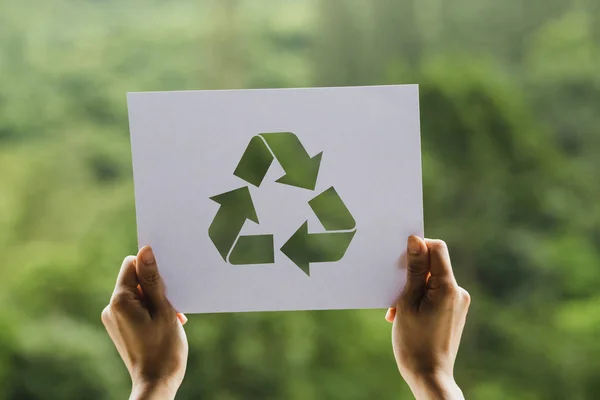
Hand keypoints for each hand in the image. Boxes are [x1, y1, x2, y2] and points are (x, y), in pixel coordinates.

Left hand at [101, 246, 187, 399]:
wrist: (156, 383)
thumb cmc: (164, 348)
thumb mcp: (163, 309)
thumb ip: (152, 279)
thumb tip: (145, 250)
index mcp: (120, 300)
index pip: (132, 264)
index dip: (151, 268)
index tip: (167, 281)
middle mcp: (111, 308)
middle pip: (135, 279)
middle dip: (156, 287)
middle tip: (173, 306)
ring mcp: (114, 319)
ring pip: (137, 294)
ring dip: (156, 300)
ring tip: (171, 318)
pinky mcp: (120, 328)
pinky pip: (135, 308)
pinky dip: (151, 311)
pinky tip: (165, 323)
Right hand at [385, 236, 469, 399]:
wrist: (429, 377)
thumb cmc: (414, 342)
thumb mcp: (407, 302)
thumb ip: (414, 270)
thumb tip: (415, 240)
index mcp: (447, 287)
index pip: (437, 248)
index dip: (418, 247)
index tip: (400, 260)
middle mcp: (458, 292)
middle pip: (433, 266)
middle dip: (411, 275)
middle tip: (394, 294)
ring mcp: (458, 303)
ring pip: (431, 282)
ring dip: (412, 290)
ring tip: (397, 311)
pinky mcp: (454, 313)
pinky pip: (435, 296)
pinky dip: (419, 300)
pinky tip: (405, 317)